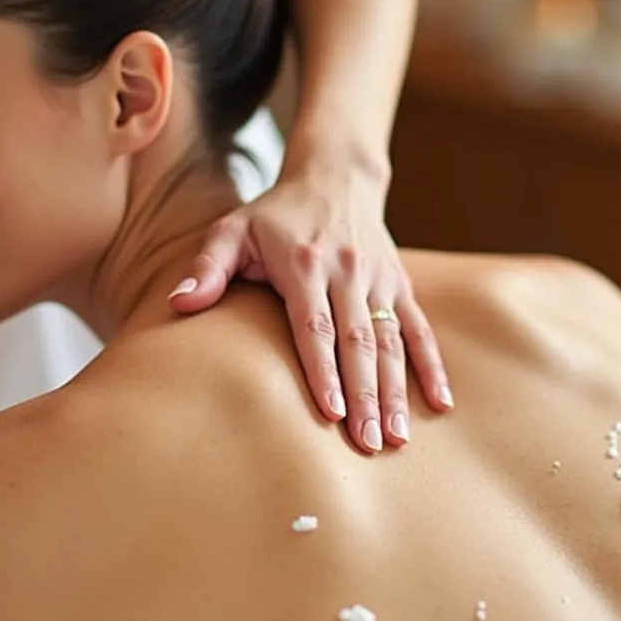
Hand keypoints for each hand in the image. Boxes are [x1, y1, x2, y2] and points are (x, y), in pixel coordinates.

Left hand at [168, 138, 452, 452]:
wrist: (335, 177)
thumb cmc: (275, 213)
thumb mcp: (233, 229)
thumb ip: (207, 267)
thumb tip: (180, 304)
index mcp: (305, 264)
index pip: (315, 326)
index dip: (324, 370)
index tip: (331, 412)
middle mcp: (348, 272)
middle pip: (358, 342)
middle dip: (365, 396)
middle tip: (368, 443)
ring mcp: (378, 280)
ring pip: (391, 342)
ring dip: (396, 391)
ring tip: (397, 437)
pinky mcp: (400, 285)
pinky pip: (419, 329)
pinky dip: (432, 366)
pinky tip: (440, 403)